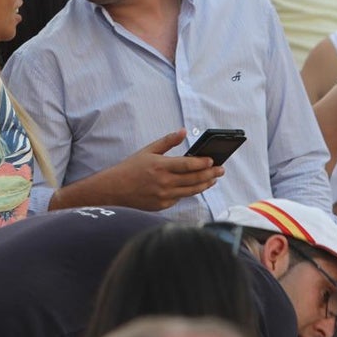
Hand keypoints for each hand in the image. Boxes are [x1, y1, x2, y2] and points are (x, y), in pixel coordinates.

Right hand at [107, 130, 224, 210]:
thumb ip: (167, 141)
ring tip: (214, 179)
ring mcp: (164, 196)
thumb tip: (183, 131)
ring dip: (205, 184)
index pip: (187, 165)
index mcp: (160, 166)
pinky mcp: (162, 205)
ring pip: (191, 191)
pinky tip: (196, 186)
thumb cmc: (132, 167)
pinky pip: (180, 198)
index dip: (202, 163)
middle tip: (221, 170)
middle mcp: (163, 182)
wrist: (115, 189)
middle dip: (210, 174)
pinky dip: (189, 191)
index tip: (212, 160)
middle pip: (193, 179)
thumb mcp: (148, 150)